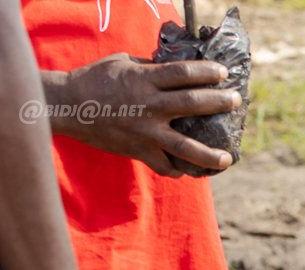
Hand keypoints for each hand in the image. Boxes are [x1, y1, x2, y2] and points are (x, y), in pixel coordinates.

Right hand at [55, 53, 240, 176]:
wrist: (68, 106)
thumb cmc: (95, 80)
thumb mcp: (123, 64)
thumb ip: (151, 68)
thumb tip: (178, 70)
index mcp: (145, 80)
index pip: (184, 74)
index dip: (207, 73)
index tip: (223, 73)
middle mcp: (149, 106)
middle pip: (193, 103)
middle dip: (219, 102)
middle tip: (236, 101)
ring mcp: (145, 131)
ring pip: (185, 146)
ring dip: (210, 154)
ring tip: (227, 158)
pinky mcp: (138, 150)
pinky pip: (164, 166)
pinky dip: (178, 169)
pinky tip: (189, 170)